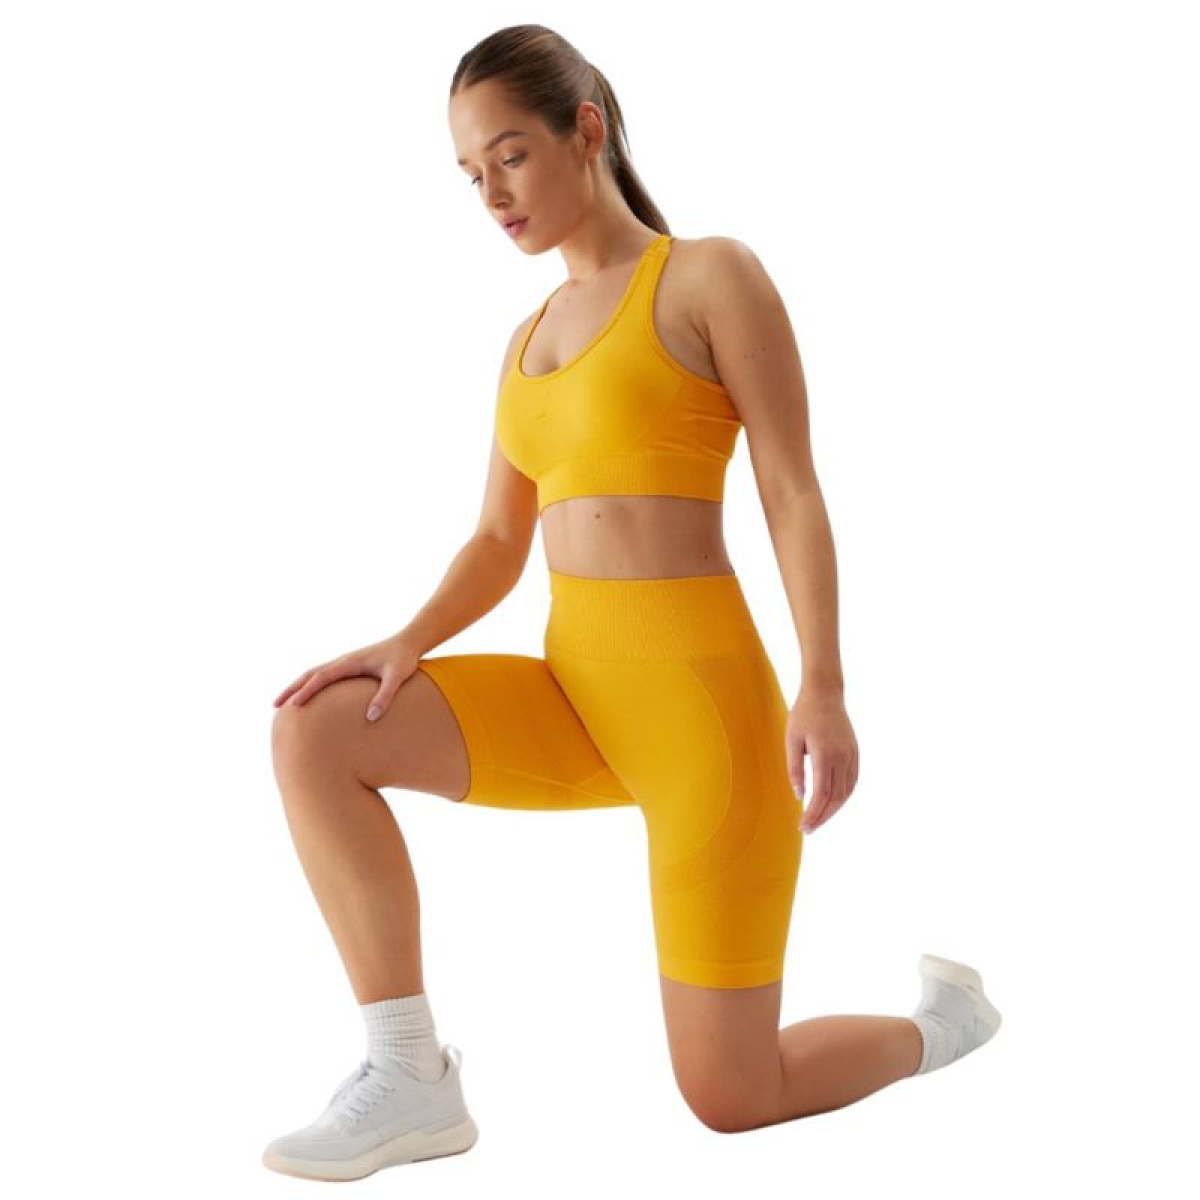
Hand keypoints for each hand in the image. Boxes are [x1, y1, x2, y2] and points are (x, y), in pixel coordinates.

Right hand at [272, 634, 423, 721]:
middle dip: (292, 689)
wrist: (409, 641)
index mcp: (350, 662)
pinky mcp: (349, 666)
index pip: (322, 677)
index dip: (306, 691)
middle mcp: (343, 661)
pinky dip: (310, 684)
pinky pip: (324, 675)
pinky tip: (308, 695)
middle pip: (310, 674)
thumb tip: (370, 717)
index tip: (293, 705)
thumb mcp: (397, 677)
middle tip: (274, 705)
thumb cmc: (403, 659)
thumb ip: (385, 696)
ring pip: (314, 674)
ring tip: (284, 703)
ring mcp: (345, 663)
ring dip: (298, 686)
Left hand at [785, 689, 858, 834]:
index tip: (803, 826)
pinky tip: (833, 803)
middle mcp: (842, 757)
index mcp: (825, 755)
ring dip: (834, 809)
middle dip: (822, 817)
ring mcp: (851, 755)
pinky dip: (844, 797)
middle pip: (836, 798)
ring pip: (847, 792)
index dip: (813, 814)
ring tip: (819, 820)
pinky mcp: (855, 752)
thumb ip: (794, 768)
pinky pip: (852, 781)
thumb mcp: (791, 740)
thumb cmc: (803, 714)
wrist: (825, 693)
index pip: (821, 794)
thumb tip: (799, 796)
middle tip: (808, 829)